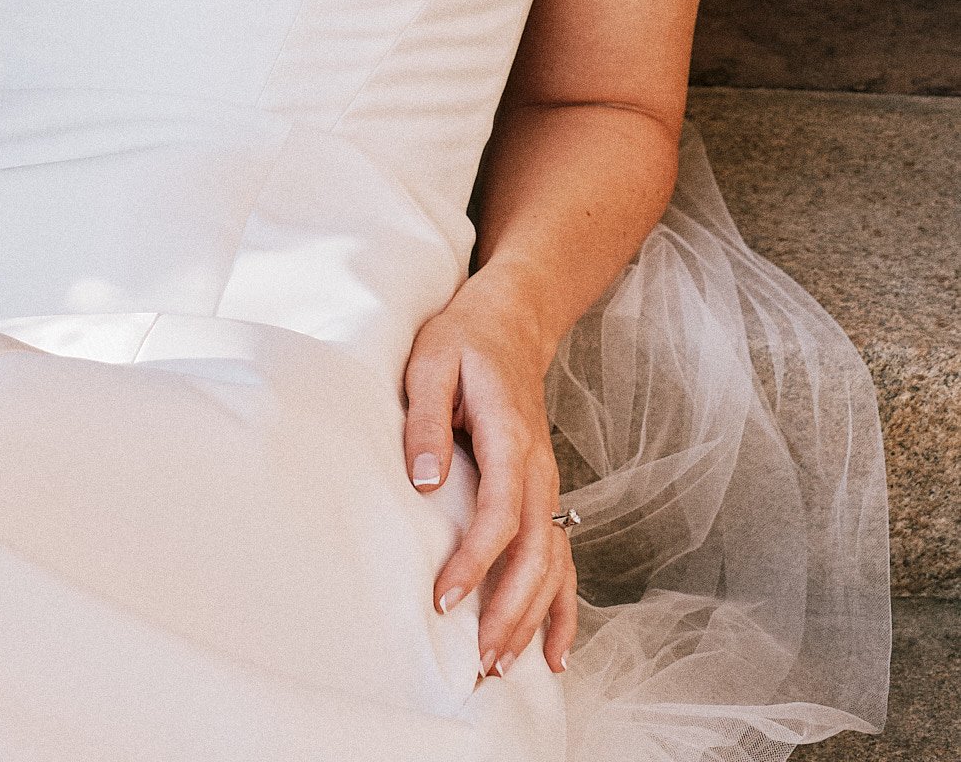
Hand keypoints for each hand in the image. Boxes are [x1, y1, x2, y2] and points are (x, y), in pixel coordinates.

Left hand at [401, 273, 577, 679]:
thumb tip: (425, 482)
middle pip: (535, 552)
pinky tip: (554, 653)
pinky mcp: (542, 493)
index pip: (500, 514)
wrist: (510, 321)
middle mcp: (539, 469)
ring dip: (533, 618)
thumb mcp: (431, 363)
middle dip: (510, 611)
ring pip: (553, 562)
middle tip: (479, 659)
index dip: (476, 561)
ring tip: (504, 667)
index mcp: (511, 437)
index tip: (444, 598)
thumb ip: (426, 420)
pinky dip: (562, 607)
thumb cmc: (463, 340)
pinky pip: (561, 556)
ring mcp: (546, 484)